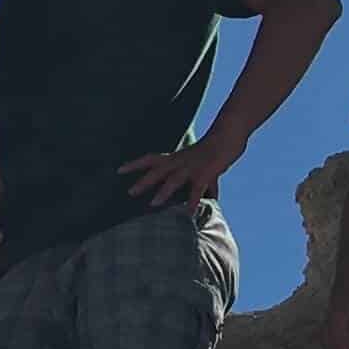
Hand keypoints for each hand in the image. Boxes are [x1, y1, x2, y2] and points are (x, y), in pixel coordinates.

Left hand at [119, 127, 241, 208]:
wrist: (228, 134)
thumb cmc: (215, 149)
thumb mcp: (201, 162)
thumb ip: (202, 182)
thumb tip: (210, 197)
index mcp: (176, 157)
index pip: (151, 158)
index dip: (135, 164)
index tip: (119, 170)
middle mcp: (181, 161)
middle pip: (158, 170)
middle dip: (144, 181)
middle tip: (130, 192)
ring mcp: (193, 166)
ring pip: (174, 179)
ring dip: (164, 191)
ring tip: (153, 204)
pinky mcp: (206, 172)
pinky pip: (197, 189)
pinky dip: (192, 201)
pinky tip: (188, 213)